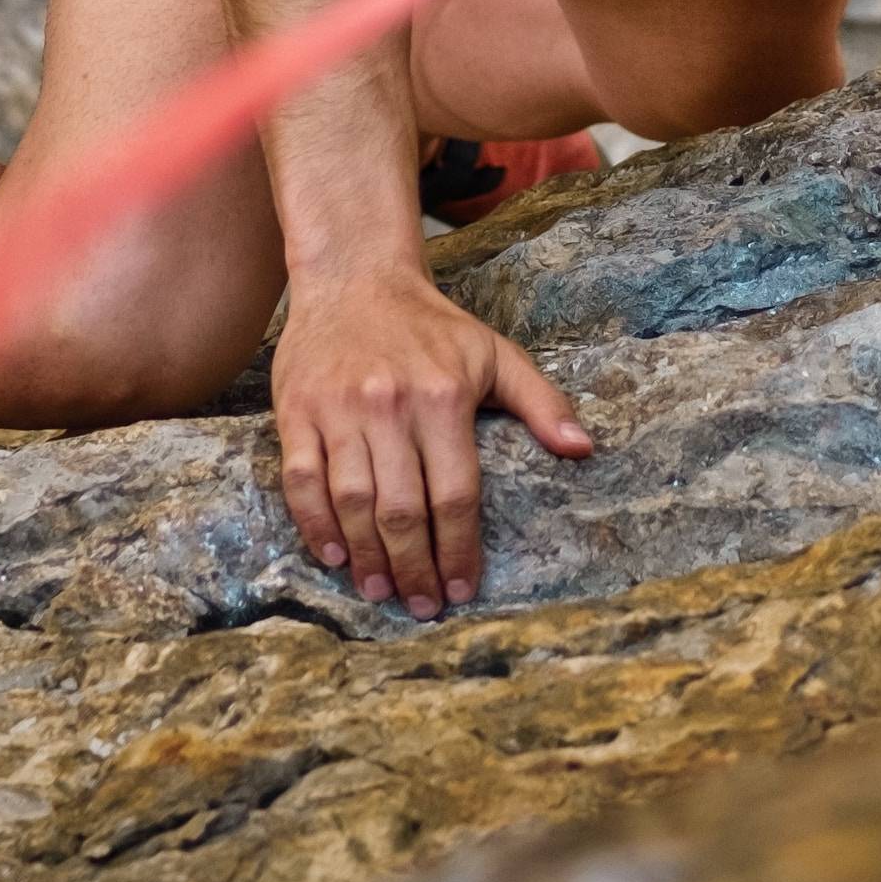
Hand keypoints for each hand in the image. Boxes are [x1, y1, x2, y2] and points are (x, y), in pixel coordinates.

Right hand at [269, 266, 590, 616]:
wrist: (353, 276)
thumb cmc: (430, 325)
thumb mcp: (494, 353)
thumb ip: (541, 402)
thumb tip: (584, 449)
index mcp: (443, 396)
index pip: (455, 493)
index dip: (459, 549)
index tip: (461, 589)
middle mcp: (390, 406)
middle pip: (402, 509)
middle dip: (414, 567)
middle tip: (422, 605)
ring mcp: (339, 410)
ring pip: (352, 501)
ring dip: (366, 556)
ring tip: (381, 589)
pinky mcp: (297, 411)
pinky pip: (302, 480)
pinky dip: (315, 524)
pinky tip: (334, 555)